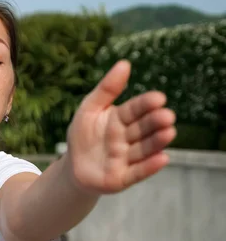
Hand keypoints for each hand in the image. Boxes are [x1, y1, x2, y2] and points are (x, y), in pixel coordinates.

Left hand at [65, 60, 176, 194]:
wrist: (73, 168)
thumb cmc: (83, 135)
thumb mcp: (89, 109)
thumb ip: (106, 89)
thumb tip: (124, 63)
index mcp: (119, 119)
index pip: (135, 109)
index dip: (146, 104)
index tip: (158, 98)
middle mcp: (127, 138)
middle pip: (143, 129)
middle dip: (155, 122)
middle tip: (167, 116)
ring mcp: (127, 158)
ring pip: (144, 149)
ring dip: (157, 142)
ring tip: (168, 132)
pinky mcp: (123, 178)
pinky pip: (137, 172)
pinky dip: (149, 166)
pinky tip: (162, 158)